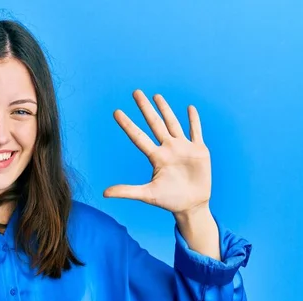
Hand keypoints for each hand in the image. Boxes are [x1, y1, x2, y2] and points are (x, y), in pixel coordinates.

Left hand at [104, 90, 210, 214]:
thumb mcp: (147, 195)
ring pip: (172, 124)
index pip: (138, 136)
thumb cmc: (169, 200)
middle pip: (154, 124)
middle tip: (136, 92)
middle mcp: (168, 148)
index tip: (116, 112)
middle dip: (145, 108)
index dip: (127, 124)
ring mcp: (183, 148)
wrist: (191, 206)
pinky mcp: (199, 150)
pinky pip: (195, 132)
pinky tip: (189, 108)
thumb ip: (126, 191)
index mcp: (156, 157)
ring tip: (156, 96)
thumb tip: (104, 193)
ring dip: (165, 109)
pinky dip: (194, 120)